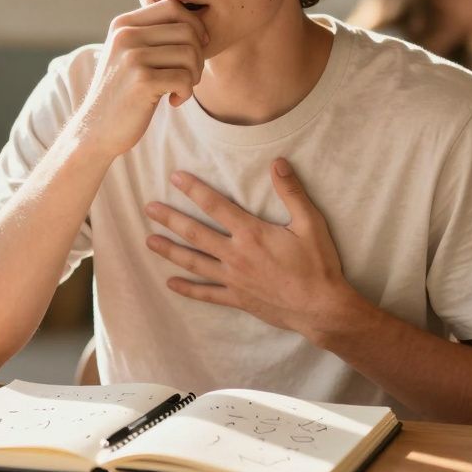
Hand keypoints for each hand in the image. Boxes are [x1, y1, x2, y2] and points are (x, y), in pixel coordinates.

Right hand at [72, 0, 207, 158]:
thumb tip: (197, 22)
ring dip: (194, 76)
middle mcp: (125, 35)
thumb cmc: (123, 92)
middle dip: (198, 56)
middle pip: (187, 30)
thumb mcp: (129, 54)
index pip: (173, 7)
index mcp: (123, 24)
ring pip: (190, 54)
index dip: (194, 26)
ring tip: (180, 89)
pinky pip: (185, 78)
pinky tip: (174, 101)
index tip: (195, 49)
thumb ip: (152, 34)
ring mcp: (132, 57)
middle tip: (188, 77)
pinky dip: (186, 93)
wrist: (96, 129)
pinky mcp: (142, 81)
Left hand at [144, 159, 359, 338]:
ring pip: (194, 262)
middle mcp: (236, 255)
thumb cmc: (318, 265)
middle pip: (195, 233)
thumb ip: (292, 192)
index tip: (174, 177)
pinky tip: (171, 283)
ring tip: (149, 241)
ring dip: (170, 251)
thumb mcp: (311, 224)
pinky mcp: (238, 299)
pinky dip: (188, 289)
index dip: (194, 190)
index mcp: (251, 233)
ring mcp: (234, 279)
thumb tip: (278, 163)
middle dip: (170, 219)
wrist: (322, 309)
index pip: (215, 206)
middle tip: (148, 208)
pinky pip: (207, 294)